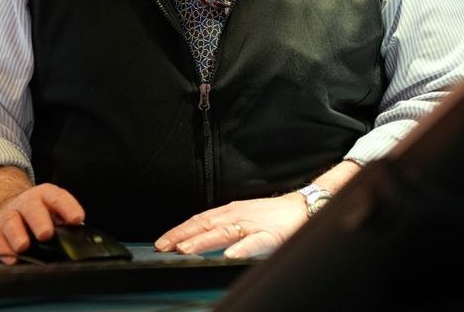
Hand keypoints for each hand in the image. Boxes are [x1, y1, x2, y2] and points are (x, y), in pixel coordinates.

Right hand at [0, 182, 85, 261]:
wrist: (11, 206)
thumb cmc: (39, 213)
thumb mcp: (55, 211)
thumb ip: (66, 224)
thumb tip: (80, 241)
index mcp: (46, 196)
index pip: (57, 198)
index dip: (68, 207)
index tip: (77, 219)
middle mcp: (27, 203)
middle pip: (31, 208)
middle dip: (39, 221)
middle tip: (46, 234)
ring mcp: (10, 215)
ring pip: (11, 221)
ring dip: (17, 234)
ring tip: (24, 246)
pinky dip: (3, 249)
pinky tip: (11, 258)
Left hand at [153, 194, 307, 258]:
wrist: (303, 207)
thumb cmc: (270, 217)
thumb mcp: (241, 220)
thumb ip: (221, 229)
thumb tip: (197, 241)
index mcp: (228, 213)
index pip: (197, 221)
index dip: (178, 231)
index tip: (161, 242)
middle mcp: (236, 216)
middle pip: (204, 225)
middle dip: (181, 236)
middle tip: (163, 247)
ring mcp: (253, 225)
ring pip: (223, 233)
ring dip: (203, 241)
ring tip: (186, 250)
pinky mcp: (271, 235)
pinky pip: (255, 242)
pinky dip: (241, 248)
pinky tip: (229, 255)